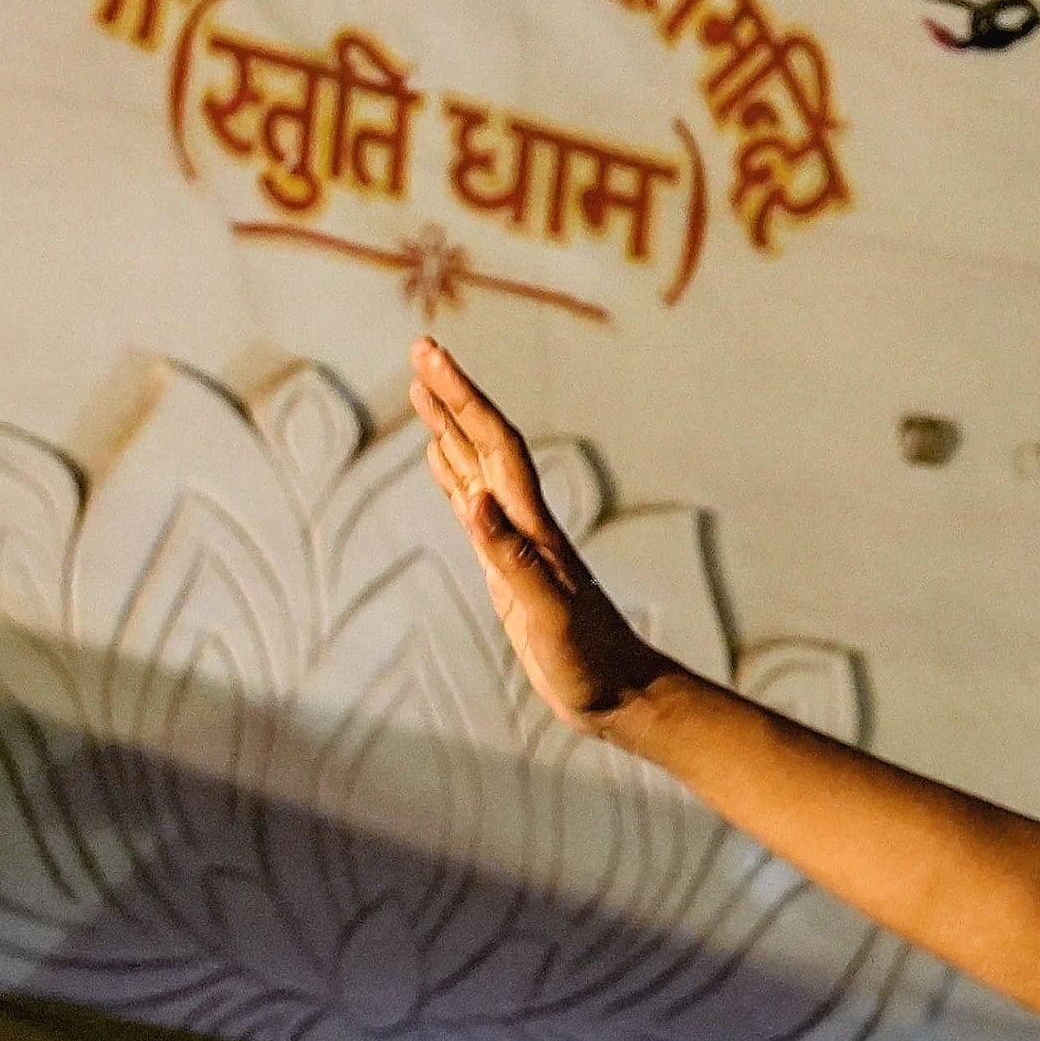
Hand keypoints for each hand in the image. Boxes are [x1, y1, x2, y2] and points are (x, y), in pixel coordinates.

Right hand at [409, 336, 681, 735]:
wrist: (619, 693)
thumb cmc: (588, 661)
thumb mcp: (548, 613)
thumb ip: (512, 556)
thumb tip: (476, 500)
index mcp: (532, 527)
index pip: (493, 445)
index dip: (462, 398)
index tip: (429, 357)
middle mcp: (523, 524)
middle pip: (482, 443)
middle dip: (451, 395)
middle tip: (420, 347)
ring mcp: (515, 543)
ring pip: (475, 469)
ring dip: (449, 427)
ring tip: (422, 390)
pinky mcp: (508, 569)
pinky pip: (474, 509)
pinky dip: (454, 478)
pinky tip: (443, 466)